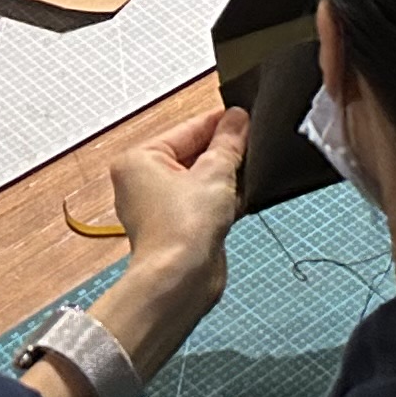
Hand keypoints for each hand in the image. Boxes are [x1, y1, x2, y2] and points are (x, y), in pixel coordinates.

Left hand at [110, 104, 249, 290]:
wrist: (181, 281)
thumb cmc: (183, 227)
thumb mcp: (215, 171)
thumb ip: (229, 141)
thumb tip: (237, 118)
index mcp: (140, 160)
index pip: (187, 129)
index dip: (220, 123)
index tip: (246, 115)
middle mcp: (143, 182)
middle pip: (193, 153)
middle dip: (224, 151)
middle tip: (255, 141)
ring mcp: (160, 208)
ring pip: (200, 180)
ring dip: (226, 177)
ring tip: (253, 167)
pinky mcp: (178, 229)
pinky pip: (203, 203)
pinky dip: (223, 199)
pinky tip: (246, 194)